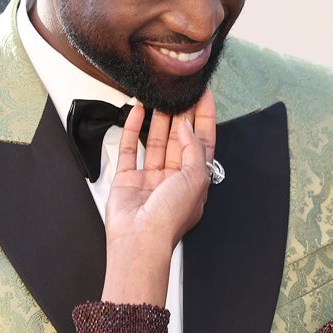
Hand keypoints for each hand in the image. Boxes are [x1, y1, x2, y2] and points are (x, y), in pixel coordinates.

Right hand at [101, 91, 216, 304]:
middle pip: (179, 139)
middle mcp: (174, 178)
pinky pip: (130, 149)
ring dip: (158, 119)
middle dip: (180, 115)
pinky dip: (133, 129)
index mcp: (195, 180)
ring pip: (156, 141)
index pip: (203, 142)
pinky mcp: (128, 179)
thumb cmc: (170, 218)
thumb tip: (187, 126)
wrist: (140, 240)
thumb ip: (194, 148)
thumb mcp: (195, 178)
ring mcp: (150, 178)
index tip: (203, 94)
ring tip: (158, 97)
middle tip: (179, 91)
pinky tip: (137, 112)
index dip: (204, 118)